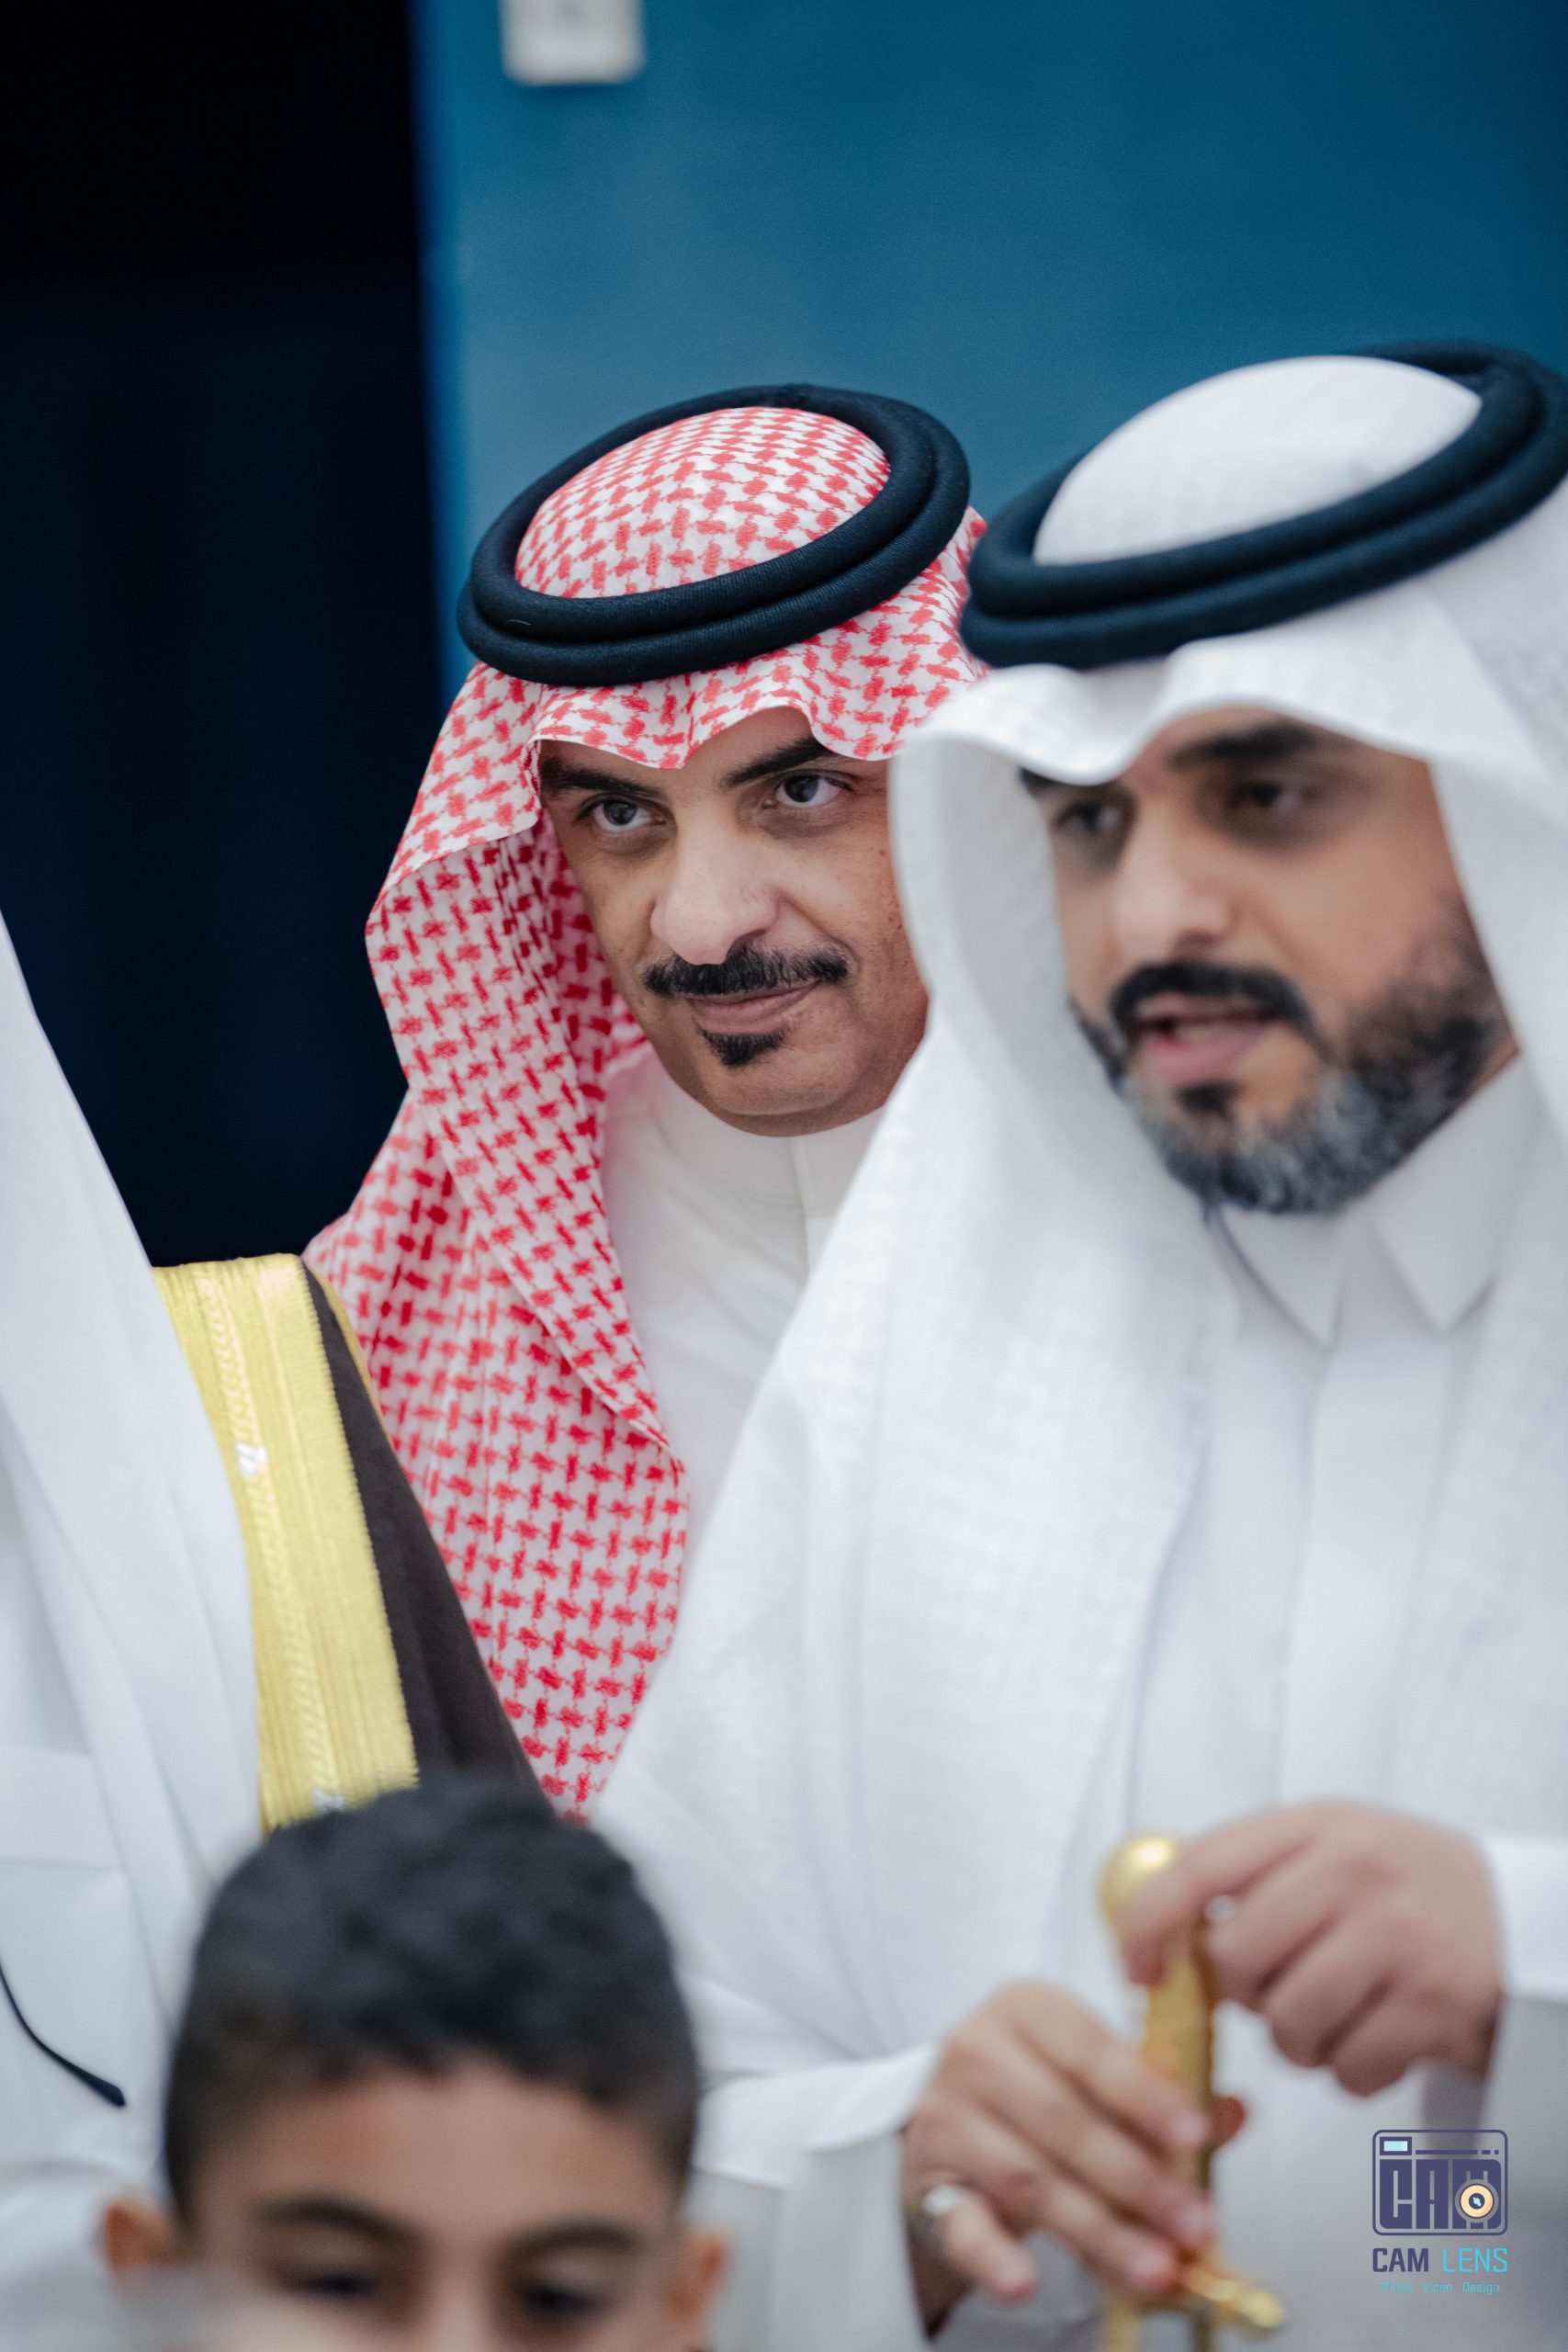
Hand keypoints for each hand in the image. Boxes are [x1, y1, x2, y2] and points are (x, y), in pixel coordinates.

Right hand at [902, 1981, 1241, 2323]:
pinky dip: (992, 2256)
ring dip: (1098, 2229)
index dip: (1145, 2096)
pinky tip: (1024, 2283)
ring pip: (1030, 2179)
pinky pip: (960, 2223)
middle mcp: (977, 2050)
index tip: (1196, 2137)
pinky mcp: (927, 2183)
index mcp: (1027, 2008)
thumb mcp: (1091, 2075)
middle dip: (1137, 2178)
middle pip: (1064, 2121)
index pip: (1090, 2051)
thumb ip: (1158, 2093)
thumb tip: (1231, 2113)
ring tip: (1155, 2267)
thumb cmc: (1035, 2088)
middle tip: (1193, 2224)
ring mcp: (946, 2117)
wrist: (944, 2120)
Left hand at [1117, 1802, 1502, 2095]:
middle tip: (1277, 1989)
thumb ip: (1252, 1878)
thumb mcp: (1332, 1849)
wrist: (1527, 1922)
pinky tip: (1378, 2036)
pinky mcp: (1433, 2006)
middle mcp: (1354, 1871)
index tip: (1134, 1966)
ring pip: (1286, 2022)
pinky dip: (1351, 2070)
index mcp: (1317, 1826)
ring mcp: (1397, 1938)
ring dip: (1297, 2041)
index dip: (1149, 1922)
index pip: (1200, 1866)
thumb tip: (1157, 1933)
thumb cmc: (1408, 1891)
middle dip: (1243, 1993)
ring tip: (1333, 2014)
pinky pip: (1346, 2068)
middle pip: (1235, 1957)